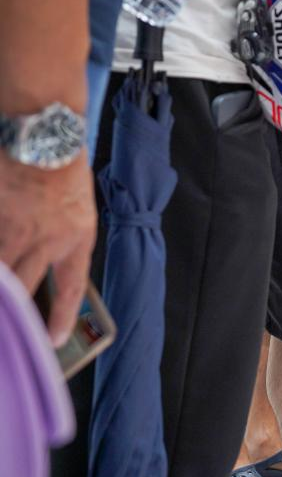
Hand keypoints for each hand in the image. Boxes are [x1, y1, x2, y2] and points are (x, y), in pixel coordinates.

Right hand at [0, 156, 94, 345]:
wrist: (44, 136)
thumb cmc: (65, 168)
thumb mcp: (79, 209)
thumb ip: (64, 242)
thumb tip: (49, 270)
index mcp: (76, 239)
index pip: (70, 289)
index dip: (61, 318)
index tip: (53, 340)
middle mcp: (45, 240)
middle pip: (23, 290)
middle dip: (13, 316)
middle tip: (11, 335)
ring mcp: (12, 230)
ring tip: (2, 306)